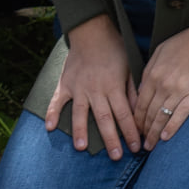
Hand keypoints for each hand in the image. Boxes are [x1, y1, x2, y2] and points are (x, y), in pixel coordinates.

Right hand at [45, 14, 140, 158]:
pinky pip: (57, 100)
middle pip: (104, 119)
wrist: (91, 31)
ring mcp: (78, 88)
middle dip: (111, 139)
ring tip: (82, 148)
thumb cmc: (114, 49)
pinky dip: (52, 113)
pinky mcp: (65, 84)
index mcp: (113, 87)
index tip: (137, 148)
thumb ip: (132, 91)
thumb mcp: (129, 68)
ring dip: (81, 131)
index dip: (131, 133)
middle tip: (115, 157)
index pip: (124, 114)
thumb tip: (138, 113)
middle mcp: (96, 90)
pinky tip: (49, 127)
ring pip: (80, 113)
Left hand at [134, 14, 188, 147]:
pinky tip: (166, 138)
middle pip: (148, 112)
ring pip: (161, 117)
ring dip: (154, 133)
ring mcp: (178, 89)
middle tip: (140, 143)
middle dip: (143, 130)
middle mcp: (161, 83)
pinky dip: (171, 128)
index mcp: (152, 73)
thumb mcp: (161, 50)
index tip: (135, 128)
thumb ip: (151, 69)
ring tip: (151, 146)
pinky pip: (180, 115)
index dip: (136, 118)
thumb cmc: (188, 41)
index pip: (139, 102)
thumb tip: (145, 85)